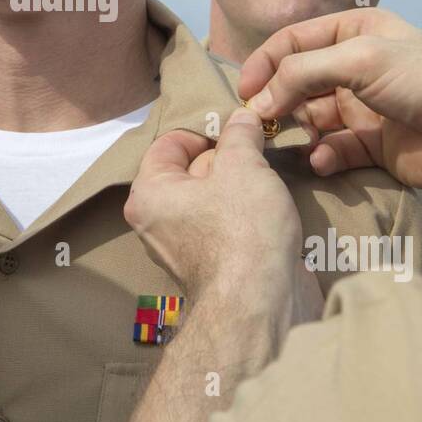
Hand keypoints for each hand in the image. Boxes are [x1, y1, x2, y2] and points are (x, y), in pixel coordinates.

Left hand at [125, 108, 303, 299]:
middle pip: (192, 170)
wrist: (261, 305)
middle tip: (259, 152)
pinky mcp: (212, 266)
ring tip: (269, 180)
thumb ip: (240, 135)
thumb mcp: (243, 166)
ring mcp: (184, 248)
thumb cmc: (242, 231)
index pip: (168, 144)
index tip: (237, 131)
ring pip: (213, 199)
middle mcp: (157, 222)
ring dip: (242, 187)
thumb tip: (242, 117)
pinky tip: (272, 211)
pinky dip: (247, 215)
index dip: (205, 130)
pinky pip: (226, 227)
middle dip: (227, 159)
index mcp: (149, 194)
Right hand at [238, 7, 421, 195]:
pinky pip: (332, 150)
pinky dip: (322, 156)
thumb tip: (257, 102)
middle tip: (258, 125)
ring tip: (292, 143)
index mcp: (354, 32)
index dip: (264, 64)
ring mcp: (362, 108)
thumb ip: (302, 74)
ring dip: (298, 131)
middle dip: (277, 102)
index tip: (243, 93)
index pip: (293, 42)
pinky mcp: (371, 146)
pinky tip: (323, 161)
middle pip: (297, 82)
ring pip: (311, 118)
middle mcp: (355, 67)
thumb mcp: (361, 60)